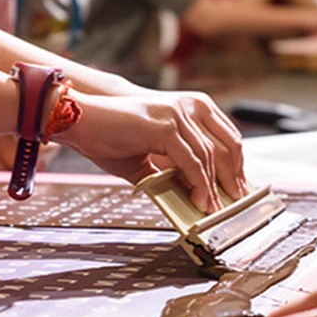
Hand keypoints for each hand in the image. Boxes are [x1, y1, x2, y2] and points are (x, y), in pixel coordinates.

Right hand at [53, 89, 246, 212]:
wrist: (79, 121)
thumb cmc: (106, 136)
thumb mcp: (144, 157)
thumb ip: (167, 170)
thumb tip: (185, 194)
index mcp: (188, 109)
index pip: (224, 137)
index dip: (235, 165)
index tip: (237, 188)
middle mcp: (188, 107)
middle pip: (225, 147)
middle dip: (232, 179)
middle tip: (235, 203)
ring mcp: (177, 115)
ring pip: (208, 157)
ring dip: (213, 188)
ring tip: (212, 209)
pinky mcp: (165, 127)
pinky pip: (191, 161)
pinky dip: (198, 184)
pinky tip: (199, 200)